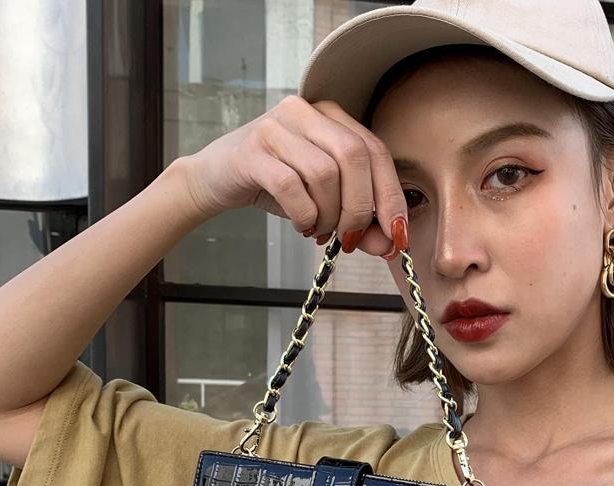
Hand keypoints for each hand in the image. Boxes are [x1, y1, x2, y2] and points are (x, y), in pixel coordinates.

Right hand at [175, 94, 406, 255]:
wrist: (217, 180)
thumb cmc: (278, 185)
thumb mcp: (327, 202)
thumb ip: (361, 221)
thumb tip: (390, 245)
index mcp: (331, 115)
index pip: (376, 151)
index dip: (391, 196)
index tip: (396, 235)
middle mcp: (305, 112)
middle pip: (355, 156)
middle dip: (361, 208)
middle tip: (350, 238)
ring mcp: (276, 127)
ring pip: (324, 173)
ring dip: (328, 214)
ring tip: (318, 229)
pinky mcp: (251, 151)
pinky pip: (291, 188)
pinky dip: (304, 215)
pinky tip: (300, 224)